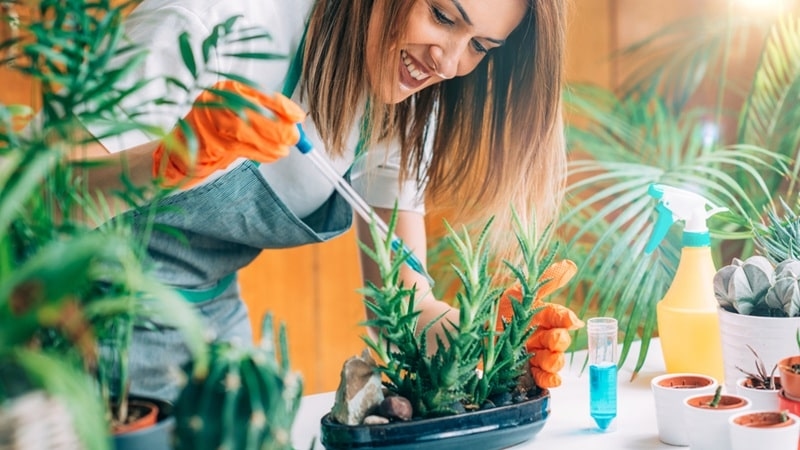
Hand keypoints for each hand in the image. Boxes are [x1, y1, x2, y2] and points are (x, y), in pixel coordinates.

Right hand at [153, 80, 305, 186]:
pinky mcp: (212, 144)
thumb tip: (292, 120)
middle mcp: (216, 102)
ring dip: (273, 143)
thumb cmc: (213, 134)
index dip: (282, 106)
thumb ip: (260, 114)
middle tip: (294, 136)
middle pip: (256, 113)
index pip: (259, 94)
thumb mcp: (236, 115)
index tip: (298, 116)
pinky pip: (244, 149)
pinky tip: (272, 155)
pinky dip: (263, 153)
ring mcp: (211, 123)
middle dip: (280, 127)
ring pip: (251, 133)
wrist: (180, 154)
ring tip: (284, 149)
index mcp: (225, 89)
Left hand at [497, 259, 583, 387]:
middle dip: (560, 341)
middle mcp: (541, 335)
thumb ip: (544, 280)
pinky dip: (548, 379)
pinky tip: (552, 380)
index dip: (566, 318)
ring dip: (556, 362)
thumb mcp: (518, 291)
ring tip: (552, 360)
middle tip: (556, 339)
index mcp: (542, 315)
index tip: (570, 320)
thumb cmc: (498, 306)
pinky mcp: (524, 369)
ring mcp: (534, 353)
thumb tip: (569, 265)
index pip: (559, 316)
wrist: (472, 326)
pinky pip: (541, 377)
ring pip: (553, 360)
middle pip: (559, 340)